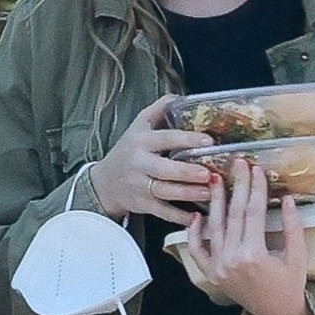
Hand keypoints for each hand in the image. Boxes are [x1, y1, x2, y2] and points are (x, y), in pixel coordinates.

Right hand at [87, 95, 214, 224]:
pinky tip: (197, 217)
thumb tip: (180, 97)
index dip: (186, 139)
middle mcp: (139, 164)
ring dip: (189, 193)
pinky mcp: (142, 205)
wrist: (103, 183)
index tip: (208, 140)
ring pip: (166, 192)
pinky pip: (162, 212)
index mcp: (141, 142)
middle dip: (187, 172)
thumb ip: (158, 110)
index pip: (165, 139)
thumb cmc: (127, 152)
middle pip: (164, 170)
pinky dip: (179, 217)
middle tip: (208, 173)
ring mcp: (140, 186)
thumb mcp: (137, 127)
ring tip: (210, 192)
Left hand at [186, 160, 312, 314]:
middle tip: (237, 164)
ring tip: (215, 181)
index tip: (256, 170)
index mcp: (254, 254)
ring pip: (214, 228)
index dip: (255, 189)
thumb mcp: (298, 256)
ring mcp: (219, 266)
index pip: (253, 213)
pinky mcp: (212, 273)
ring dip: (215, 203)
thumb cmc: (291, 285)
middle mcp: (232, 259)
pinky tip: (197, 216)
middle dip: (236, 187)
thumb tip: (288, 198)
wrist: (278, 313)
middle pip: (233, 215)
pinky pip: (198, 251)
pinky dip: (194, 234)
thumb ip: (292, 227)